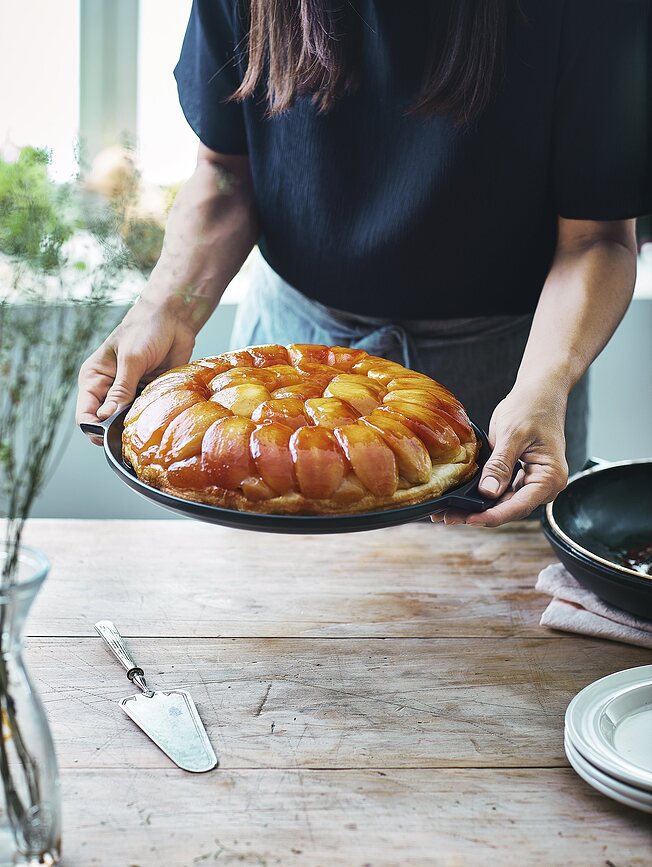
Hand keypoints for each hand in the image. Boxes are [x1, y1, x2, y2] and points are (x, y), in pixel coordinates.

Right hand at [76, 297, 195, 444]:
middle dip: (118, 431)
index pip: (85, 415)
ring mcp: (131, 394)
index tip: (111, 435)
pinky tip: (161, 415)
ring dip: (137, 425)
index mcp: (95, 379)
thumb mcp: (131, 359)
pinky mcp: (150, 394)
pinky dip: (153, 417)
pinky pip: (148, 414)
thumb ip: (121, 389)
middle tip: (133, 431)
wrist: (175, 318)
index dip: (94, 429)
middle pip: (106, 424)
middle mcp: (109, 390)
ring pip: (128, 422)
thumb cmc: (146, 329)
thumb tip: (106, 418)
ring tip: (148, 422)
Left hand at [431, 385, 568, 526]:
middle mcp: (544, 484)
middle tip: (447, 517)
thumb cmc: (532, 407)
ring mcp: (533, 481)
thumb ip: (500, 464)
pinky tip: (461, 498)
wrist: (539, 392)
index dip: (492, 516)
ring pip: (503, 502)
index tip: (468, 519)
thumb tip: (488, 492)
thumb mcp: (512, 434)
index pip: (519, 506)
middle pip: (509, 508)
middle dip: (479, 514)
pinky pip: (501, 491)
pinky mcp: (520, 475)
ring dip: (477, 507)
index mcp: (550, 477)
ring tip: (448, 512)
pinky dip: (482, 495)